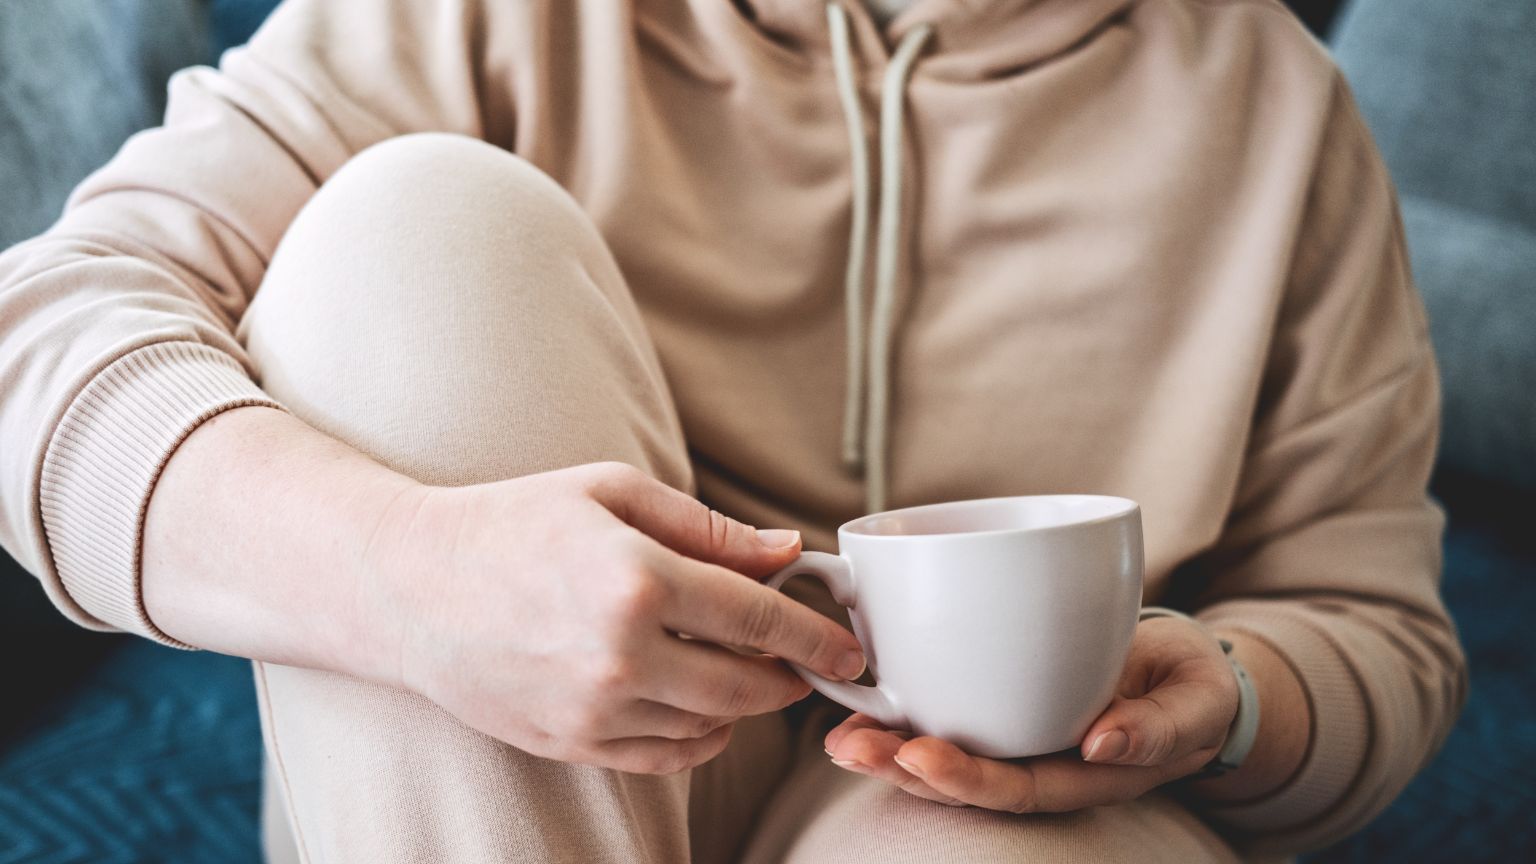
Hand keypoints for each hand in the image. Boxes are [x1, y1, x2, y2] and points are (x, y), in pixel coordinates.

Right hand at [359, 461, 867, 774]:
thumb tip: (787, 551)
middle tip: (803, 662)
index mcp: (637, 579)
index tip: (848, 646)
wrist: (408, 587)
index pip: (758, 618)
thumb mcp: (611, 492)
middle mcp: (620, 655)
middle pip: (746, 686)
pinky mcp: (570, 744)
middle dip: (789, 678)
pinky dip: (699, 736)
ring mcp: (593, 709)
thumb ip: (708, 527)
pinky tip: (698, 703)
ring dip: (745, 706)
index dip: (815, 635)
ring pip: (711, 729)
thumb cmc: (513, 522)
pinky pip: (665, 757)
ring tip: (744, 672)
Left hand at [823, 615, 1237, 811]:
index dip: (965, 779)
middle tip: (849, 745)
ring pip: (946, 749)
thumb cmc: (1192, 688)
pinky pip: (950, 710)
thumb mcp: (1197, 703)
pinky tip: (861, 696)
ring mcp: (1018, 733)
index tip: (918, 755)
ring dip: (889, 745)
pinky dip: (904, 706)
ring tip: (838, 736)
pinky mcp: (1002, 696)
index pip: (1015, 788)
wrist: (1187, 671)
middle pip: (963, 778)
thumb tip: (1102, 745)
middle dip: (901, 767)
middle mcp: (1041, 762)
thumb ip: (1160, 727)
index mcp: (1084, 775)